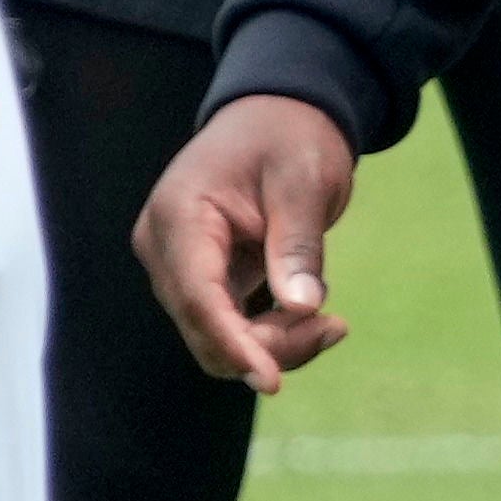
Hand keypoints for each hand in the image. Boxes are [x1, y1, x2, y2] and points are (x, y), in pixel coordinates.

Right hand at [137, 93, 359, 388]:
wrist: (279, 117)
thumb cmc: (290, 139)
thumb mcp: (304, 183)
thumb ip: (298, 245)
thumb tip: (301, 308)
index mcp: (179, 216)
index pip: (196, 296)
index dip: (233, 343)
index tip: (273, 382)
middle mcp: (164, 246)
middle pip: (204, 327)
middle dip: (267, 346)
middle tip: (335, 327)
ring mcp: (178, 265)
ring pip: (215, 336)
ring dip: (273, 345)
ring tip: (332, 323)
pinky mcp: (202, 278)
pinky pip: (228, 326)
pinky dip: (269, 334)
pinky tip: (313, 317)